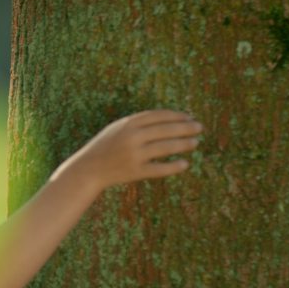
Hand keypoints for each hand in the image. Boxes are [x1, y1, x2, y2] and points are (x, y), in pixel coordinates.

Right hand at [54, 109, 203, 190]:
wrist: (89, 168)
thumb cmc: (105, 146)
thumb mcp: (118, 128)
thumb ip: (138, 123)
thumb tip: (168, 119)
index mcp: (128, 123)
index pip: (159, 115)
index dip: (177, 115)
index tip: (189, 117)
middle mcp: (132, 137)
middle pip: (166, 129)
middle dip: (185, 127)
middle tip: (199, 127)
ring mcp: (134, 155)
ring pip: (165, 147)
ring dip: (183, 144)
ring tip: (195, 143)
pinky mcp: (135, 172)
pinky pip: (159, 169)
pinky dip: (173, 167)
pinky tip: (184, 164)